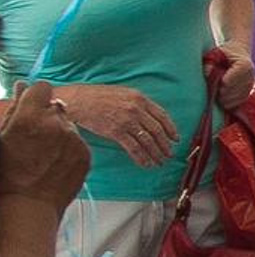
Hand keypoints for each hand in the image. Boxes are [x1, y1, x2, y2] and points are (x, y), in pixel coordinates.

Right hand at [0, 84, 90, 211]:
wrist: (26, 206)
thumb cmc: (7, 174)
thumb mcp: (2, 137)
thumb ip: (15, 110)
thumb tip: (22, 86)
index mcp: (30, 117)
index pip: (42, 88)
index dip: (35, 97)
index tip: (32, 106)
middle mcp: (56, 124)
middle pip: (56, 108)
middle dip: (47, 117)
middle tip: (34, 138)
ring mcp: (75, 140)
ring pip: (69, 127)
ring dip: (59, 134)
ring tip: (43, 156)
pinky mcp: (87, 155)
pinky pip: (78, 144)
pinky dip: (69, 149)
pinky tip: (53, 164)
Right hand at [54, 83, 178, 167]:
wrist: (78, 100)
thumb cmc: (97, 96)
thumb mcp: (123, 93)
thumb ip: (138, 103)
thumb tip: (149, 117)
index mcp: (140, 98)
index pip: (162, 116)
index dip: (171, 129)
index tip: (175, 139)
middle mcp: (136, 109)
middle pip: (157, 131)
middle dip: (165, 145)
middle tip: (169, 154)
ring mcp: (127, 121)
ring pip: (148, 141)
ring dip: (156, 154)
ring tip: (160, 161)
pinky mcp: (116, 132)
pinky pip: (134, 148)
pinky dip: (142, 158)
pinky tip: (146, 164)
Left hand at [210, 45, 254, 112]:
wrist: (239, 51)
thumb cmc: (224, 53)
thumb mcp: (215, 54)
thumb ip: (210, 63)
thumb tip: (206, 74)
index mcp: (244, 64)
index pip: (233, 79)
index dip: (223, 84)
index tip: (216, 85)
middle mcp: (250, 74)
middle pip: (236, 90)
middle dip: (223, 94)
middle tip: (214, 93)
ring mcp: (251, 82)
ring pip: (239, 96)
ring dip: (227, 100)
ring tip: (218, 98)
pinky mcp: (250, 89)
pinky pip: (242, 99)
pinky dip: (233, 102)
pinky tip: (224, 101)